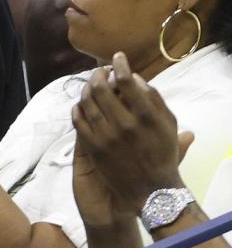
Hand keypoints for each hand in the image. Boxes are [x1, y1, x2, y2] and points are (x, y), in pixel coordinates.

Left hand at [72, 52, 191, 219]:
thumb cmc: (163, 154)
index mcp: (145, 117)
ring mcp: (105, 136)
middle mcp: (123, 124)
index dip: (119, 65)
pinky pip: (78, 121)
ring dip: (86, 89)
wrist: (151, 190)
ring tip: (91, 84)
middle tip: (100, 70)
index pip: (126, 82)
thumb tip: (135, 78)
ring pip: (87, 103)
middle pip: (101, 89)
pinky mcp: (92, 148)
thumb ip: (154, 100)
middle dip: (98, 74)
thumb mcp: (168, 126)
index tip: (117, 57)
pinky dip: (78, 108)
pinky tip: (81, 104)